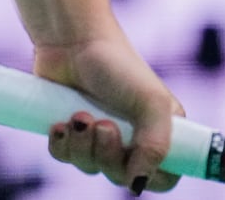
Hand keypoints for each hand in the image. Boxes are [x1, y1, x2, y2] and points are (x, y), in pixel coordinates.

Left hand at [37, 37, 183, 194]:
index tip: (134, 156)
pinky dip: (61, 145)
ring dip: (82, 146)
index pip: (164, 178)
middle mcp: (130, 138)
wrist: (71, 40)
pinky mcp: (70, 130)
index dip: (150, 177)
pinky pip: (64, 156)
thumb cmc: (117, 65)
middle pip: (121, 177)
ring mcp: (98, 136)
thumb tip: (137, 185)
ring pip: (90, 167)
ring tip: (79, 115)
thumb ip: (156, 146)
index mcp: (160, 133)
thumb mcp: (152, 102)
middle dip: (108, 156)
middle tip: (103, 125)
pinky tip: (59, 123)